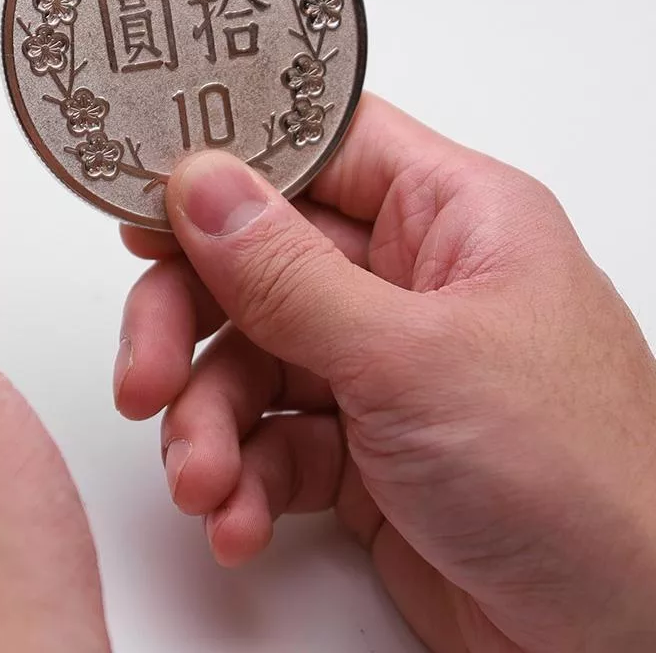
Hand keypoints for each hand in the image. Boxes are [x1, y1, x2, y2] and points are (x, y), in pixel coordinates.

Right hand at [115, 94, 655, 652]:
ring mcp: (383, 366)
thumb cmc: (582, 482)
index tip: (143, 201)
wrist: (632, 647)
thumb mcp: (413, 362)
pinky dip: (242, 478)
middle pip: (258, 261)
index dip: (226, 164)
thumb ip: (290, 275)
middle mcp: (410, 281)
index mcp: (450, 217)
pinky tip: (238, 519)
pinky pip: (271, 439)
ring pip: (251, 359)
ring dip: (208, 423)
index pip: (317, 147)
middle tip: (146, 376)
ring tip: (203, 481)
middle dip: (191, 323)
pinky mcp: (364, 448)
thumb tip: (201, 185)